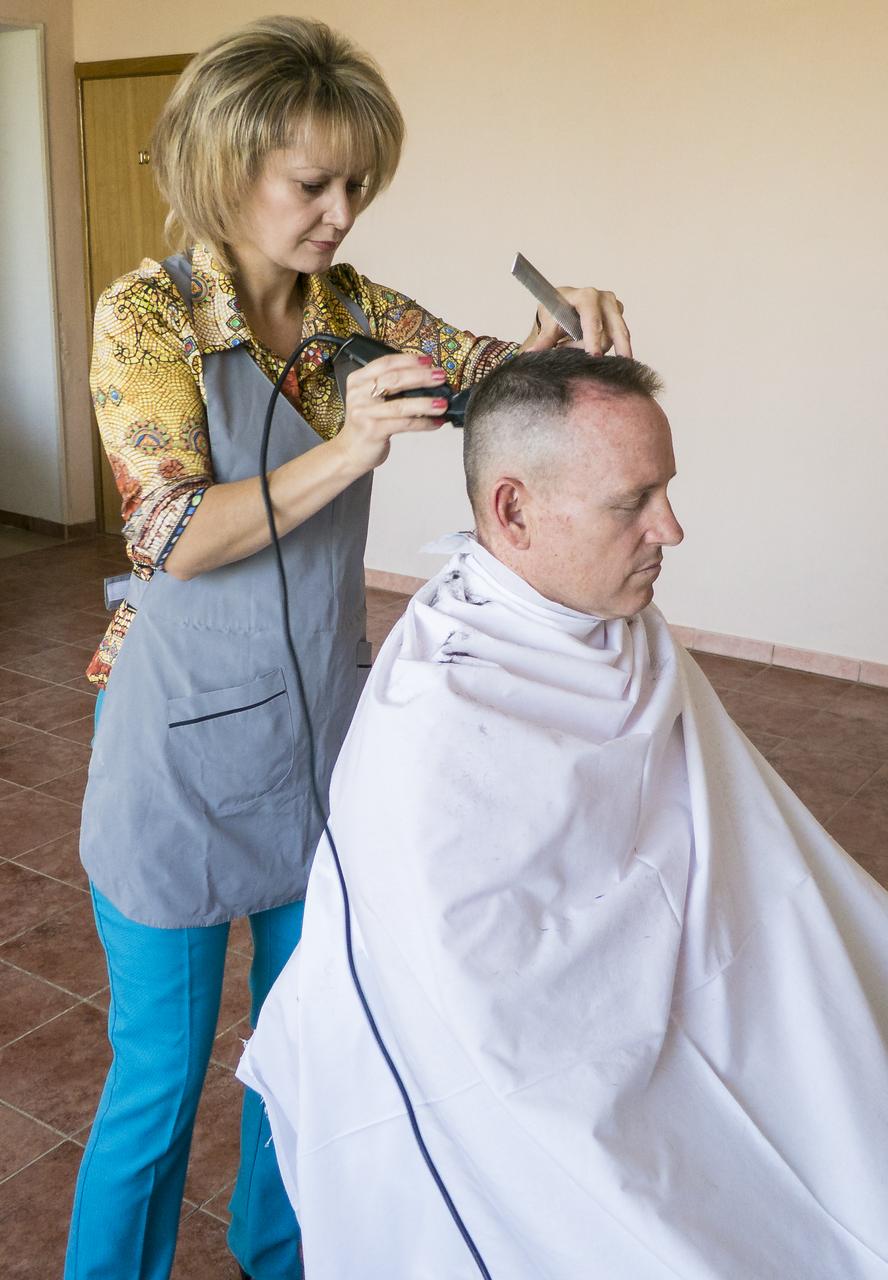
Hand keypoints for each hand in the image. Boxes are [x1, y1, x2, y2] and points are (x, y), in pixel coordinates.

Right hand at [334, 352, 449, 473]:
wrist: (350, 451)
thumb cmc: (366, 423)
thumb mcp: (371, 399)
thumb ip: (390, 386)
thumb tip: (425, 378)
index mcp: (358, 380)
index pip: (386, 363)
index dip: (409, 360)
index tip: (428, 360)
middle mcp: (359, 393)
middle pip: (394, 379)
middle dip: (421, 377)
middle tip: (440, 377)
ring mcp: (365, 412)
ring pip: (401, 404)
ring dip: (426, 403)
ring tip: (442, 403)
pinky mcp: (373, 430)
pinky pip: (404, 424)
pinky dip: (423, 423)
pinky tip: (436, 422)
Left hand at [521, 286, 631, 357]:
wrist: (563, 304)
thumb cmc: (556, 310)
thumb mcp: (549, 322)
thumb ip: (545, 338)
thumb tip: (532, 353)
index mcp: (586, 296)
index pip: (592, 318)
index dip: (593, 338)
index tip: (593, 356)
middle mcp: (605, 298)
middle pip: (612, 329)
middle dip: (608, 349)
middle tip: (606, 369)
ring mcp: (615, 307)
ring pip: (616, 336)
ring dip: (598, 349)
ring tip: (578, 350)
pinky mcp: (619, 316)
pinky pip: (619, 338)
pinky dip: (605, 348)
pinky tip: (591, 350)